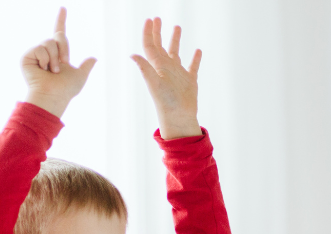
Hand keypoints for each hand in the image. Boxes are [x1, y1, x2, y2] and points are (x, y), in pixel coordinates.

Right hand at [21, 7, 95, 117]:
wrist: (53, 95)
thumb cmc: (66, 89)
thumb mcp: (80, 77)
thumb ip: (86, 66)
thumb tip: (94, 58)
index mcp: (59, 54)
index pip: (60, 33)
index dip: (61, 20)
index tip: (63, 8)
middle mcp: (47, 51)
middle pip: (58, 36)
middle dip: (64, 49)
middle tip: (63, 64)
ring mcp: (36, 53)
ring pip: (49, 42)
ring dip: (55, 58)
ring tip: (52, 71)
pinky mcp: (27, 56)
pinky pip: (40, 48)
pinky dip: (45, 59)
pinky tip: (43, 69)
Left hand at [131, 18, 201, 139]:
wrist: (179, 117)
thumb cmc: (166, 102)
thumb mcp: (154, 83)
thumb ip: (145, 68)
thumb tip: (132, 55)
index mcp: (157, 66)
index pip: (150, 45)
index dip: (149, 32)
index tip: (150, 20)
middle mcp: (166, 68)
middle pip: (160, 45)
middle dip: (158, 32)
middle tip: (158, 18)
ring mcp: (178, 74)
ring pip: (176, 53)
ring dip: (175, 40)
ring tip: (177, 27)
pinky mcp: (190, 81)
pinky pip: (193, 66)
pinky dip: (195, 58)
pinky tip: (197, 51)